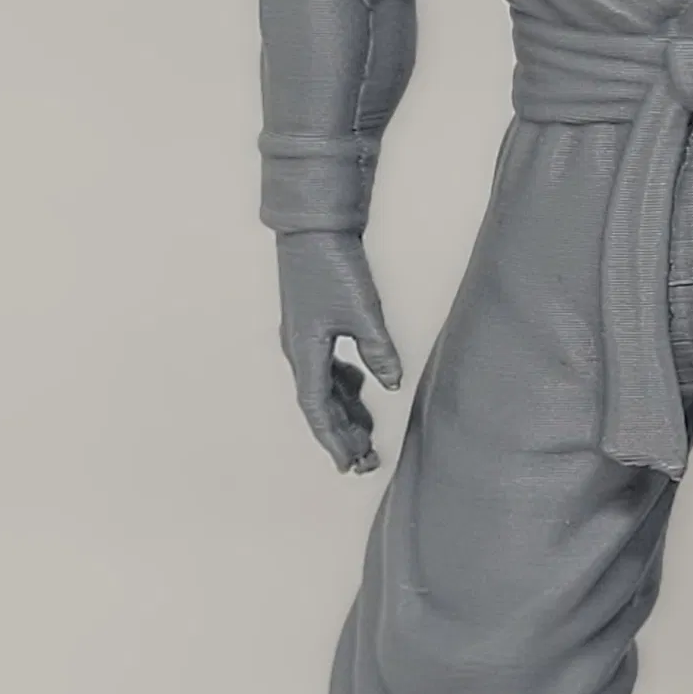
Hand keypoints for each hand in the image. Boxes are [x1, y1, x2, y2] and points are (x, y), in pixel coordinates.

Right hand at [276, 230, 402, 472]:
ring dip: (344, 413)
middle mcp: (299, 351)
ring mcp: (305, 339)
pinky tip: (363, 389)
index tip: (348, 466)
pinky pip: (328, 368)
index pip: (318, 410)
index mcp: (305, 352)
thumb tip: (392, 383)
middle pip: (320, 406)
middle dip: (341, 436)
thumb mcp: (362, 311)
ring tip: (367, 437)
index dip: (333, 440)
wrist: (312, 228)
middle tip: (365, 463)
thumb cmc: (331, 266)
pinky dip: (345, 386)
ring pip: (324, 388)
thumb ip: (378, 350)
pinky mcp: (314, 326)